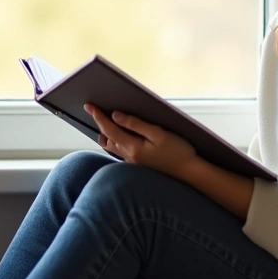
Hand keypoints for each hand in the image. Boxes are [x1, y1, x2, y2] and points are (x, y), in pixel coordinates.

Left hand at [84, 103, 198, 178]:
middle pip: (107, 137)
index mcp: (132, 147)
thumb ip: (136, 124)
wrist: (188, 172)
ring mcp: (132, 161)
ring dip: (105, 134)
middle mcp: (128, 156)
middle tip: (93, 109)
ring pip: (111, 146)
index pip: (109, 129)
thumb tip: (116, 116)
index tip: (89, 106)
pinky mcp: (138, 164)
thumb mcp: (158, 133)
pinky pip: (119, 151)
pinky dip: (114, 141)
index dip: (98, 116)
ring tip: (102, 122)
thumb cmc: (177, 151)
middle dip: (99, 123)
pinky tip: (116, 136)